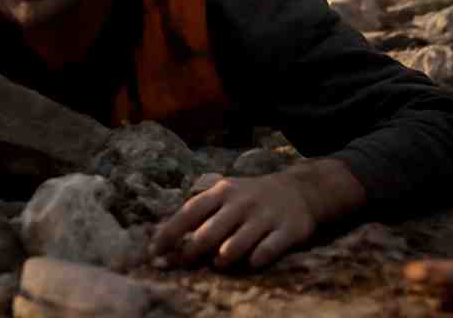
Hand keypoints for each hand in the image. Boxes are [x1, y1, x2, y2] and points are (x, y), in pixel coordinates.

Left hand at [150, 161, 365, 270]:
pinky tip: (250, 263)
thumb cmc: (249, 198)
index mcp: (221, 192)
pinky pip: (265, 253)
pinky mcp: (287, 230)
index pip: (189, 212)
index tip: (154, 252)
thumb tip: (164, 240)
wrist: (298, 190)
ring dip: (221, 260)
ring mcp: (264, 216)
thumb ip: (199, 215)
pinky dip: (254, 262)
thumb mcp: (224, 195)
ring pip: (234, 247)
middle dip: (192, 252)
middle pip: (209, 233)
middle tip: (187, 262)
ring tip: (219, 263)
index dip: (169, 233)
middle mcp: (241, 203)